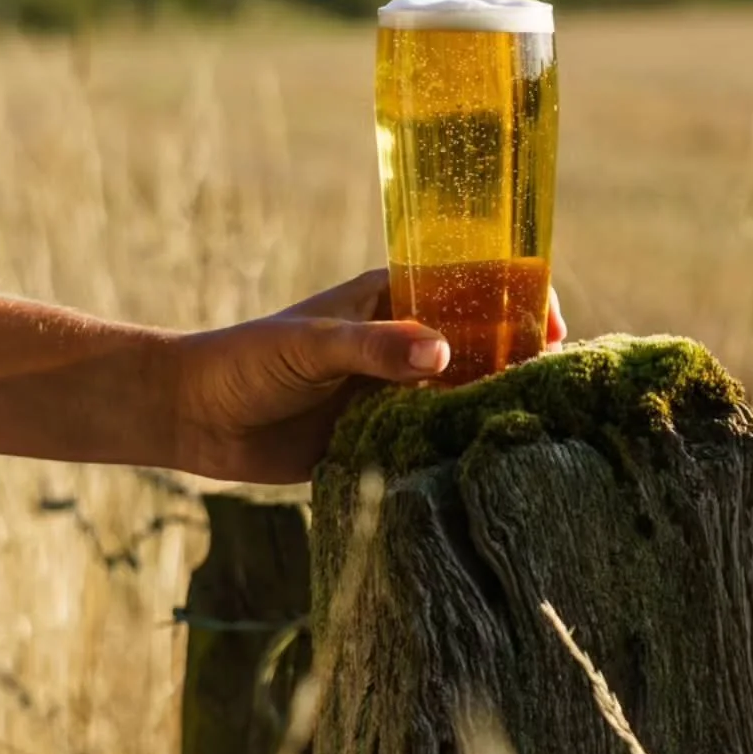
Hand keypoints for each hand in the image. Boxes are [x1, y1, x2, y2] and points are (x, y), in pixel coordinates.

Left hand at [172, 269, 567, 483]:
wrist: (195, 417)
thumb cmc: (248, 360)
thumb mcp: (312, 343)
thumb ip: (374, 348)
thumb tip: (444, 352)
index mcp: (394, 298)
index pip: (473, 286)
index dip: (518, 300)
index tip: (552, 328)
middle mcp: (404, 342)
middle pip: (480, 345)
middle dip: (519, 362)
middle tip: (557, 390)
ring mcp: (395, 392)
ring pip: (461, 396)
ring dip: (492, 409)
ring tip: (536, 430)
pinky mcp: (380, 439)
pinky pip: (431, 442)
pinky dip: (457, 449)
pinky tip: (487, 467)